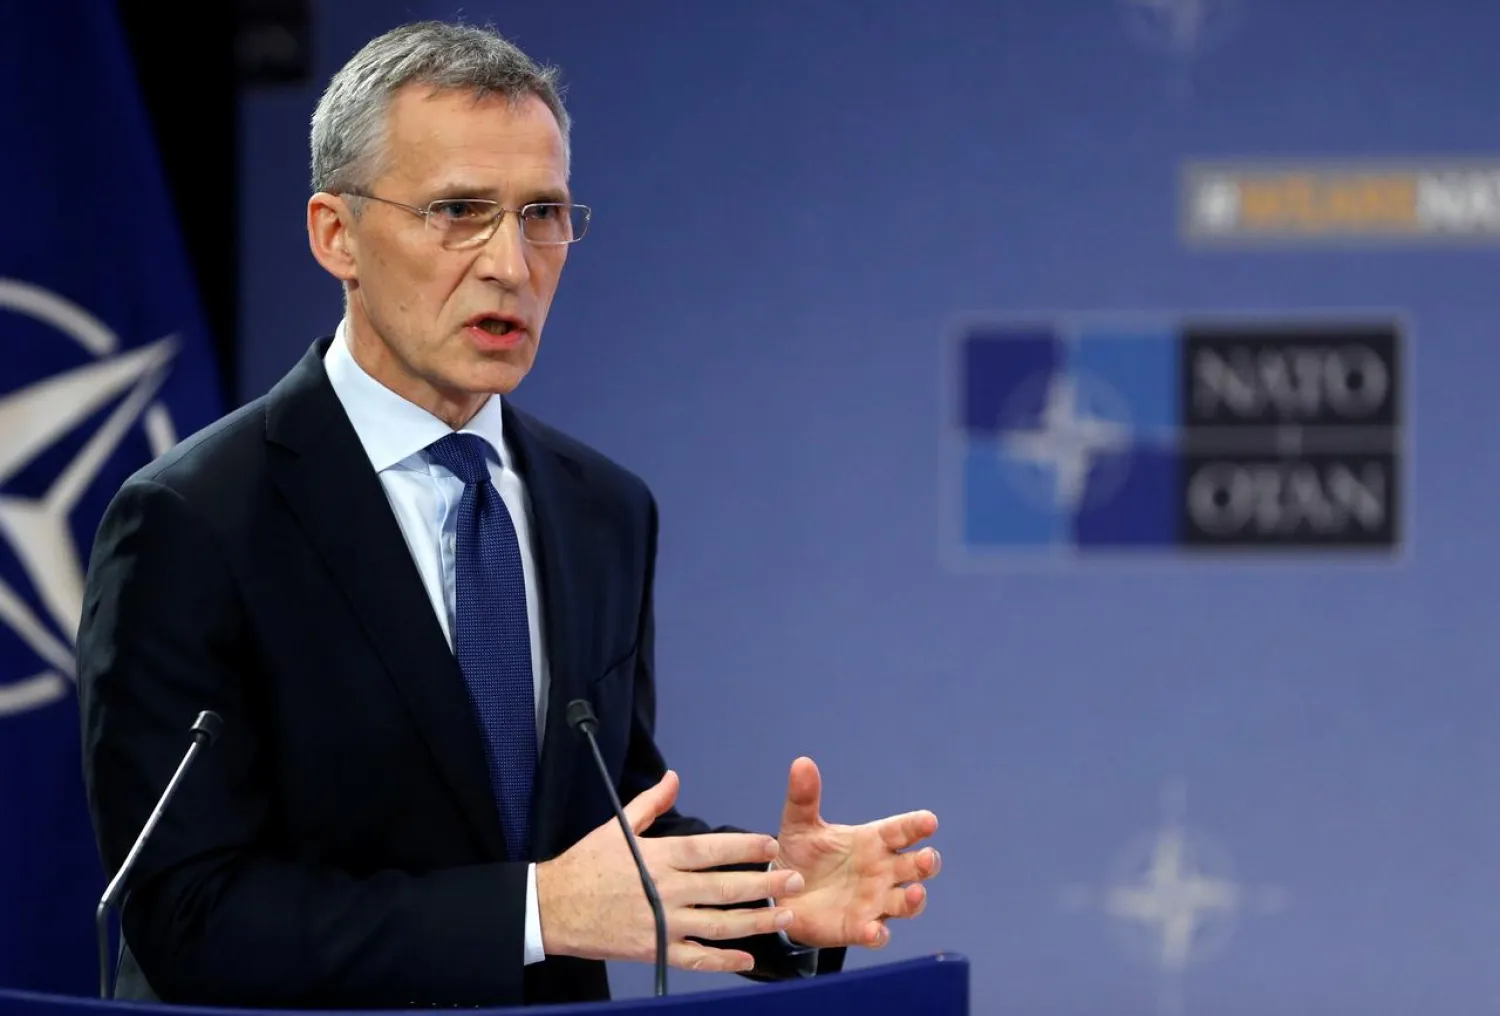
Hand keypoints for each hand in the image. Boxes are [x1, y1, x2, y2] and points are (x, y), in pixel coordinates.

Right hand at [536, 770, 805, 971]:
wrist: (552, 908)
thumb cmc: (585, 865)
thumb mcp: (617, 827)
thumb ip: (652, 803)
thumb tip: (674, 778)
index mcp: (658, 856)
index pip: (710, 849)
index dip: (744, 847)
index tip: (771, 844)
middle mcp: (665, 889)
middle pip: (723, 887)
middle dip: (764, 883)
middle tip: (794, 879)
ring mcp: (662, 923)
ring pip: (718, 924)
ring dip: (754, 920)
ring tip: (783, 915)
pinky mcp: (654, 949)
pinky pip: (694, 958)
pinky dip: (722, 961)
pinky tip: (747, 958)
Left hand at [771, 757, 940, 949]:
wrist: (783, 894)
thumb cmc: (802, 855)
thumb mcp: (799, 825)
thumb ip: (804, 798)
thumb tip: (802, 762)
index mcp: (873, 842)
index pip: (901, 831)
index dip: (916, 826)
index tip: (929, 820)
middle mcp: (882, 872)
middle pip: (914, 867)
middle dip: (925, 863)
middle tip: (926, 859)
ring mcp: (875, 902)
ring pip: (906, 903)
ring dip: (914, 900)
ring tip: (914, 894)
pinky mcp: (859, 928)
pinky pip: (876, 934)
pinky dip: (878, 934)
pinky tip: (875, 931)